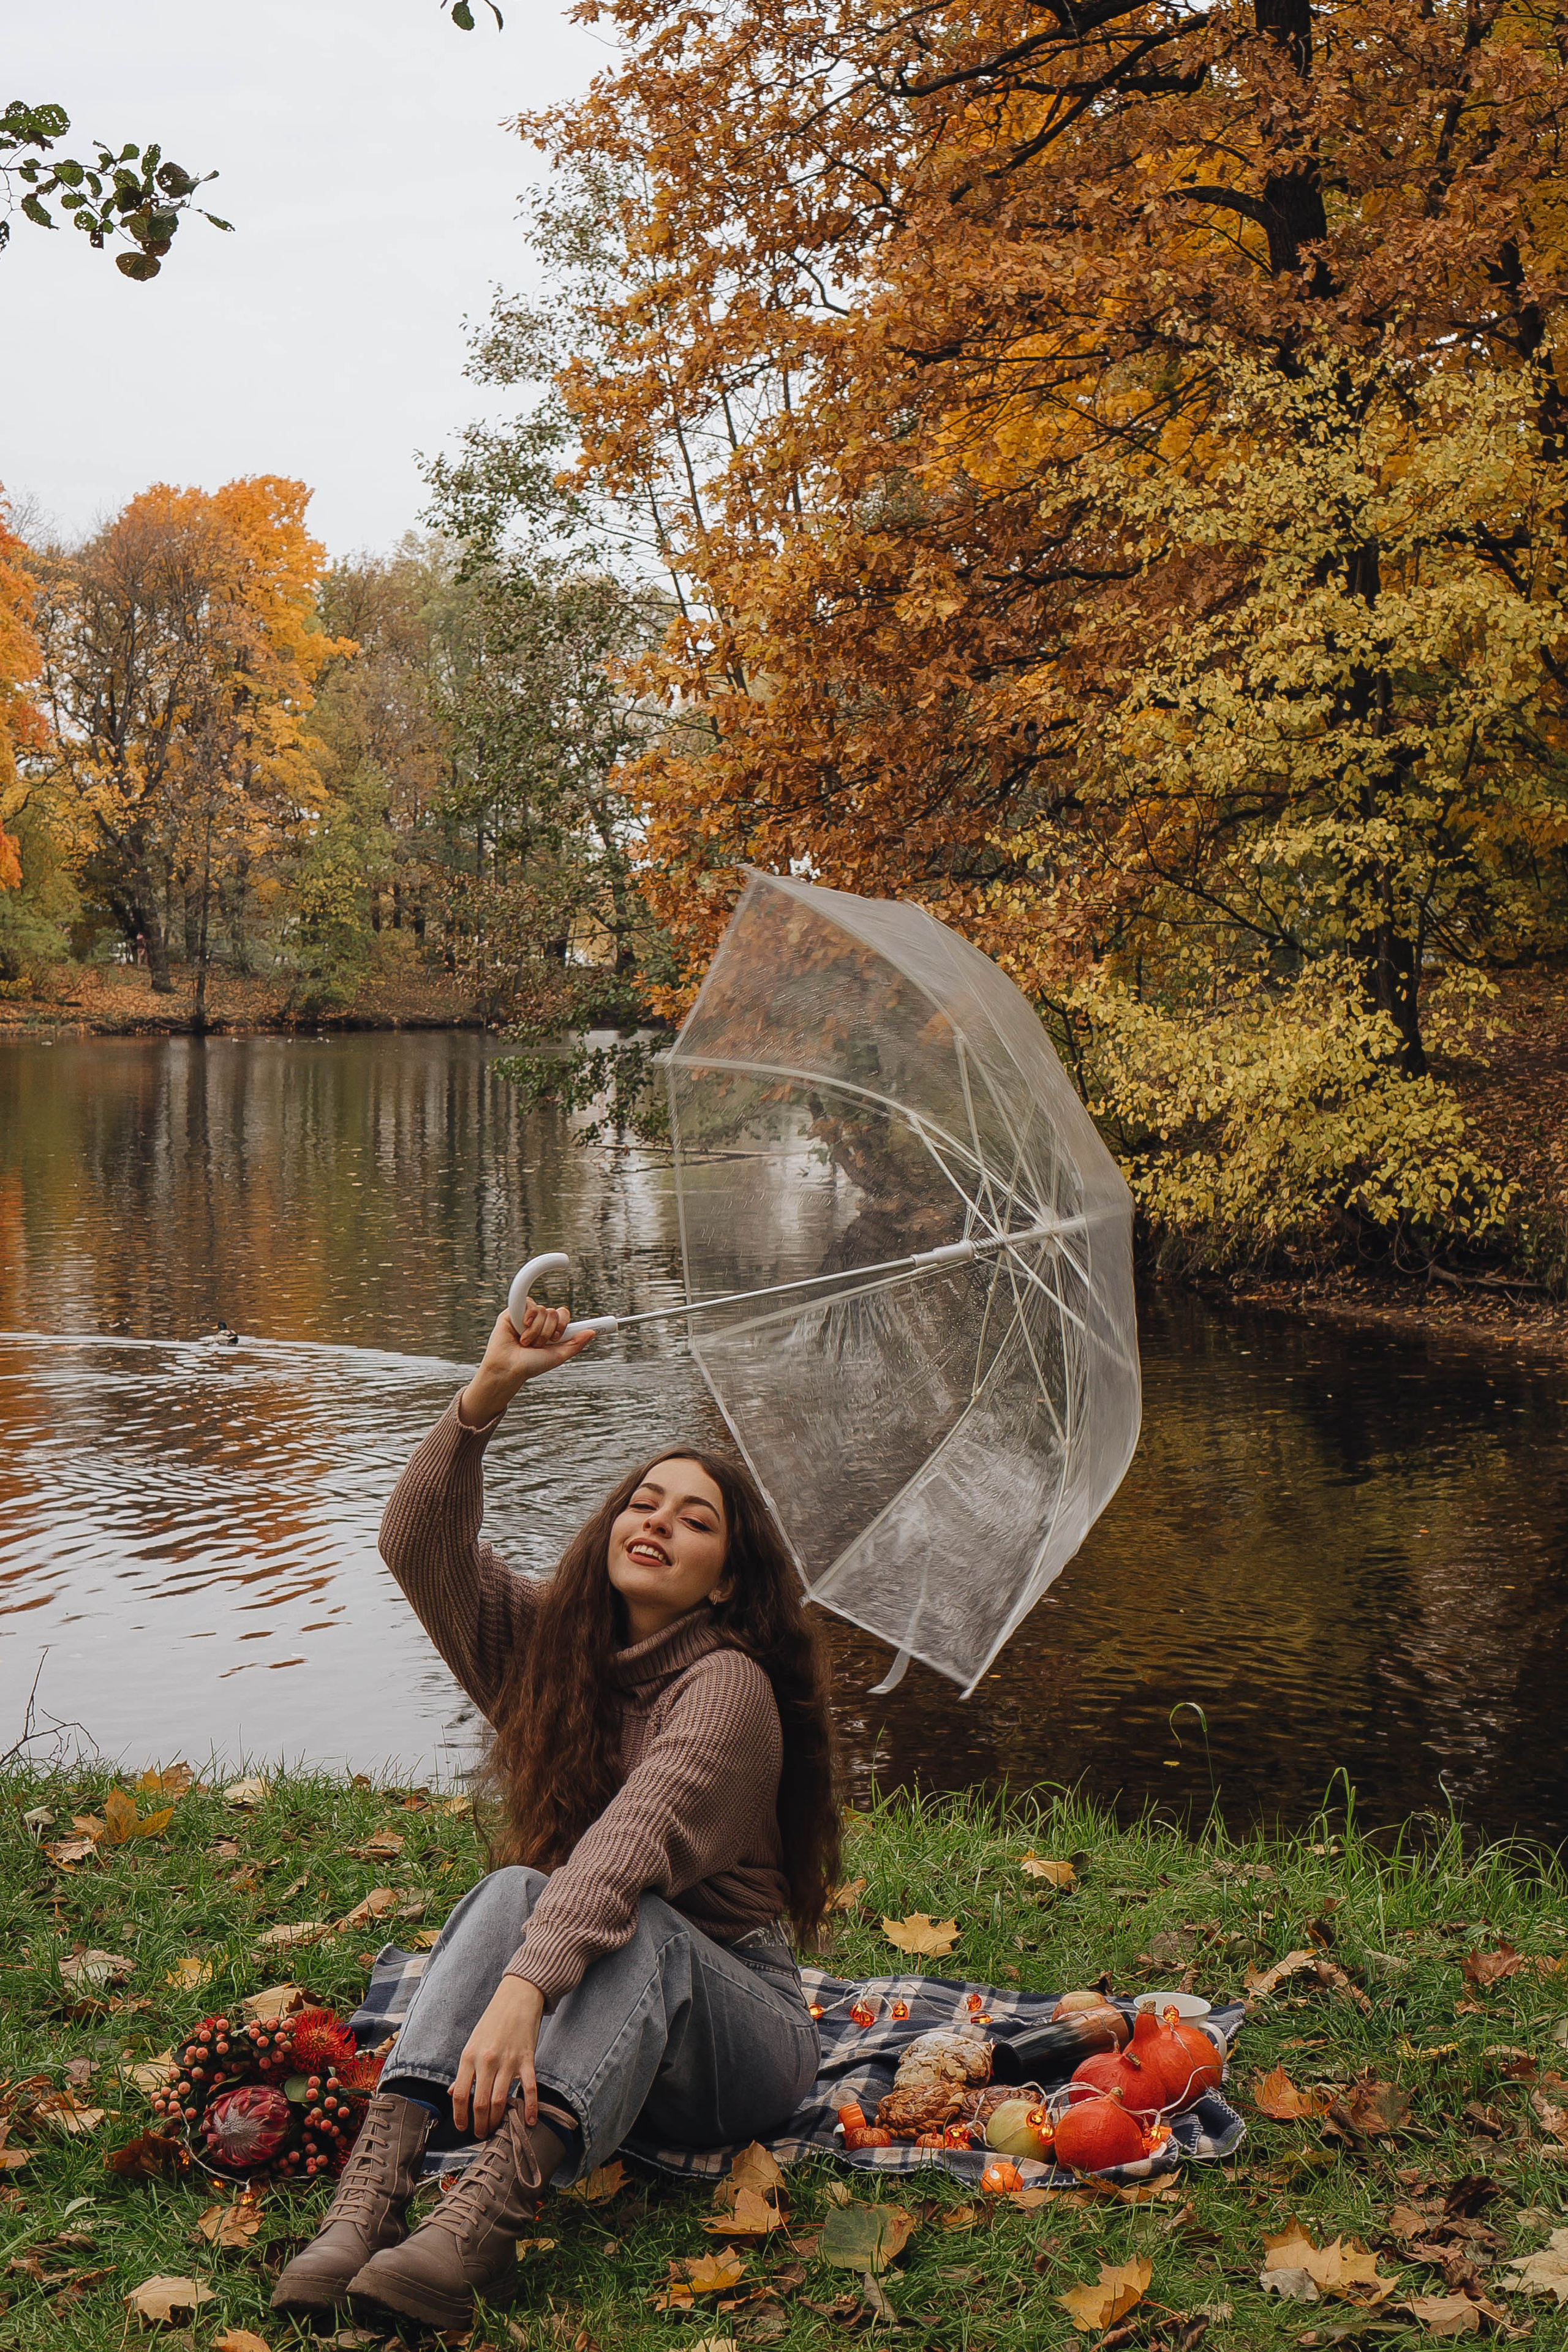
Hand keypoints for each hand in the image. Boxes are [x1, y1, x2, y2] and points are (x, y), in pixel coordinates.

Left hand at [452, 1974, 545, 2136]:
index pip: (460, 2094)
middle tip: (482, 2135)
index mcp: (469, 2056)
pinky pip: (529, 2088)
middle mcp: (487, 2060)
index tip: (463, 2128)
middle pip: (481, 2102)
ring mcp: (508, 2060)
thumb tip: (452, 2093)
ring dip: (499, 2120)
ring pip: (502, 2100)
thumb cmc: (492, 2022)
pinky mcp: (527, 2059)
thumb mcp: (472, 2043)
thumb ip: (464, 2070)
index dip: (460, 2116)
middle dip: (480, 2124)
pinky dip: (530, 2107)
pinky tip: (530, 2120)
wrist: (517, 1997)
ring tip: (497, 2130)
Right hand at [459, 1300, 594, 1427]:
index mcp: (550, 1330)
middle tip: (538, 1345)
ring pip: (542, 1310)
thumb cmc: (530, 1365)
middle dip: (547, 1332)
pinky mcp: (513, 1312)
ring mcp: (527, 1316)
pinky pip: (528, 1304)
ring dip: (535, 1331)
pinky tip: (519, 1330)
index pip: (563, 1315)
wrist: (509, 1368)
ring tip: (525, 1342)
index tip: (560, 1335)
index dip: (563, 1323)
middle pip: (554, 1313)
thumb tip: (592, 1332)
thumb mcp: (558, 1356)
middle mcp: (540, 1322)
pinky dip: (526, 1319)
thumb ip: (575, 1344)